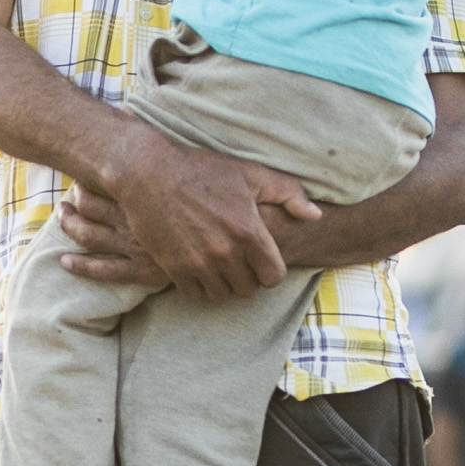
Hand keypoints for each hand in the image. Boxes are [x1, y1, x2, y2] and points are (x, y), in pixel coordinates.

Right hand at [74, 134, 315, 301]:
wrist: (149, 173)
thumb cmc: (203, 170)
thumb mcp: (250, 173)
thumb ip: (289, 194)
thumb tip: (315, 216)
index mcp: (249, 231)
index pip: (274, 276)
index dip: (271, 271)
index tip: (262, 261)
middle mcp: (226, 251)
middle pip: (249, 290)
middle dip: (248, 279)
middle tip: (241, 264)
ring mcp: (198, 262)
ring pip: (223, 295)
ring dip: (224, 285)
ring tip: (220, 268)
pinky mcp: (174, 267)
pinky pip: (196, 294)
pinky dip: (200, 286)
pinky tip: (199, 269)